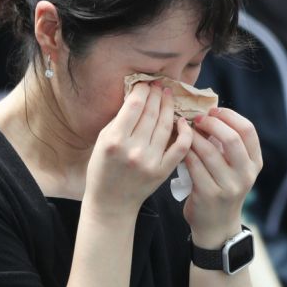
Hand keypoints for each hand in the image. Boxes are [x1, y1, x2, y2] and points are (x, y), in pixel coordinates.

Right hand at [85, 83, 192, 218]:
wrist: (111, 203)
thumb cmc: (102, 170)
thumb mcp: (102, 141)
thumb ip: (119, 120)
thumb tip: (137, 97)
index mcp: (115, 140)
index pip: (134, 105)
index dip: (143, 90)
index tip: (145, 83)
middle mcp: (133, 150)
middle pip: (151, 113)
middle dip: (156, 94)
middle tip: (159, 84)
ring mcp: (150, 161)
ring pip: (165, 125)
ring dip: (169, 107)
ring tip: (169, 96)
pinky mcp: (163, 171)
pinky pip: (180, 147)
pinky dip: (184, 132)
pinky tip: (182, 120)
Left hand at [182, 107, 261, 246]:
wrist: (217, 226)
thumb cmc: (222, 187)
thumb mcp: (235, 168)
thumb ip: (228, 144)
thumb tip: (208, 112)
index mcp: (255, 163)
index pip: (248, 130)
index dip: (229, 115)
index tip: (213, 110)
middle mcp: (245, 175)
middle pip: (231, 138)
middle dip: (211, 123)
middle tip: (197, 119)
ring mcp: (228, 186)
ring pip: (208, 151)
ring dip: (193, 136)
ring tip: (185, 130)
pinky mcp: (208, 194)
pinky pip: (193, 165)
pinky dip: (185, 151)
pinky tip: (180, 147)